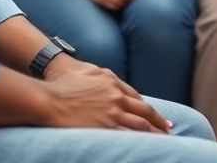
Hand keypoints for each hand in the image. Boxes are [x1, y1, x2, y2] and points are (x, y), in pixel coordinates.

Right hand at [40, 62, 171, 131]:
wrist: (48, 99)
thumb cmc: (62, 84)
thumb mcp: (88, 71)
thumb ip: (104, 77)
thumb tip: (110, 80)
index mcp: (113, 82)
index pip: (137, 98)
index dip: (149, 109)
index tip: (158, 117)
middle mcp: (117, 97)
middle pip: (145, 112)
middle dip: (159, 122)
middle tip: (168, 131)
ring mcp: (112, 112)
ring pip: (141, 125)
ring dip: (154, 134)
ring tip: (163, 141)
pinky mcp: (105, 127)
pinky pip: (127, 136)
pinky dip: (138, 141)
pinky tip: (144, 146)